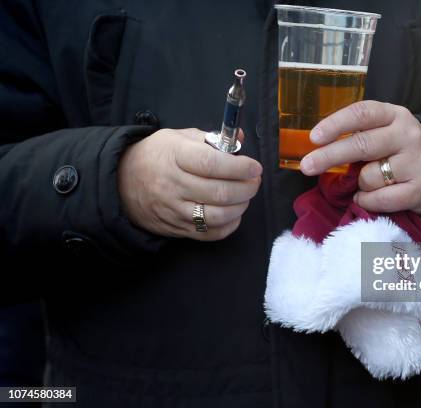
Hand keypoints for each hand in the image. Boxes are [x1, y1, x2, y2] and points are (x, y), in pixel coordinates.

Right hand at [118, 128, 261, 240]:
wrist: (121, 182)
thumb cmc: (156, 155)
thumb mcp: (178, 137)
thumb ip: (211, 139)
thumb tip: (241, 138)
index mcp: (174, 156)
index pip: (212, 164)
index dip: (239, 167)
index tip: (255, 167)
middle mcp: (173, 184)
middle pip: (219, 192)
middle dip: (246, 188)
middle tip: (254, 181)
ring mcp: (174, 210)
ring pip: (217, 216)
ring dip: (240, 207)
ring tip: (245, 196)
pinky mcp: (176, 228)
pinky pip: (209, 234)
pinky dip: (229, 226)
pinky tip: (233, 214)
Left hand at [300, 100, 420, 214]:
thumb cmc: (400, 152)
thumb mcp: (385, 132)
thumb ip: (360, 134)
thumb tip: (317, 148)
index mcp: (394, 115)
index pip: (362, 114)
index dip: (336, 124)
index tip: (314, 137)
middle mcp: (408, 135)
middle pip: (362, 145)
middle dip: (329, 156)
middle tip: (307, 166)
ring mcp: (417, 162)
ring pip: (369, 177)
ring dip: (359, 184)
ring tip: (369, 183)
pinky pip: (380, 199)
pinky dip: (366, 201)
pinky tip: (367, 197)